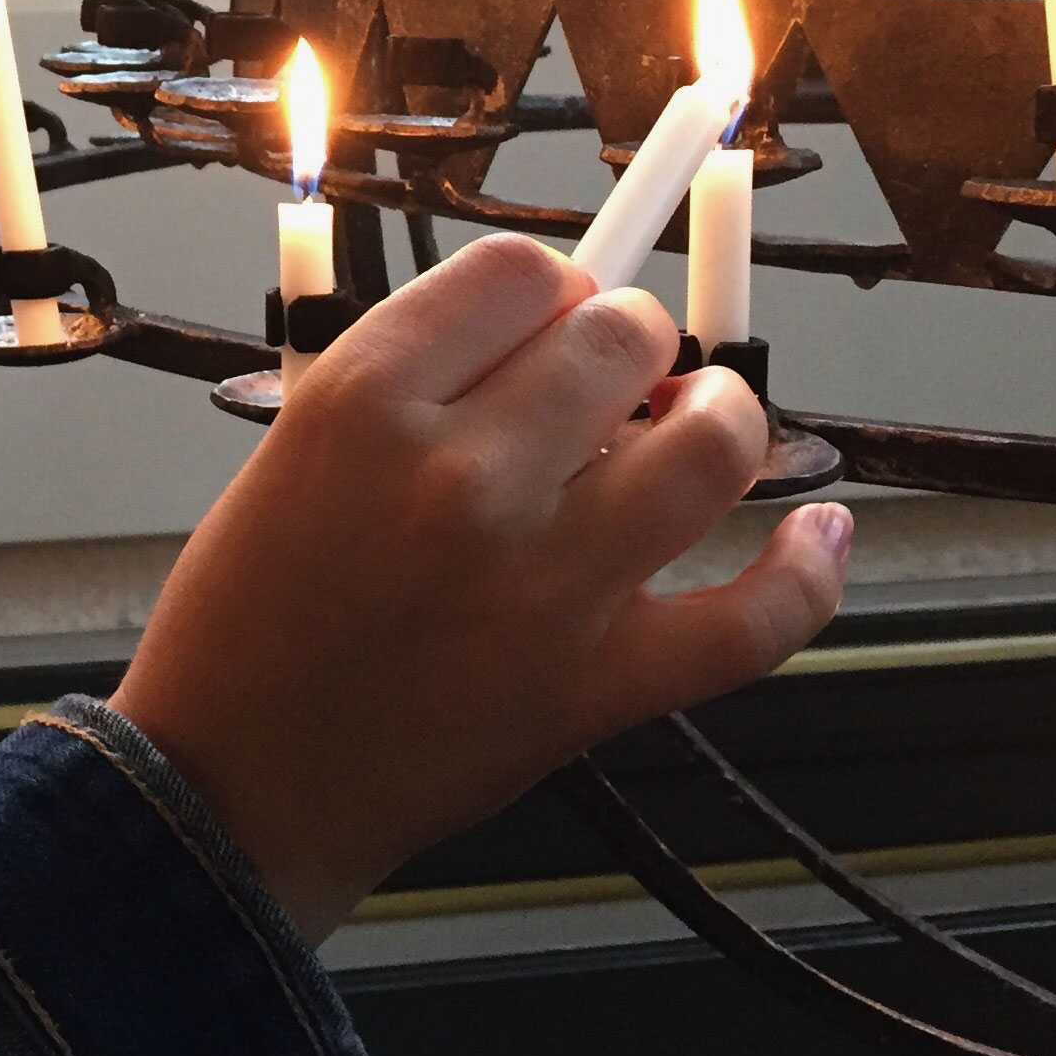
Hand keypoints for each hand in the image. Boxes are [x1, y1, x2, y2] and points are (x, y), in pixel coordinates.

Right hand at [110, 229, 850, 938]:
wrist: (235, 785)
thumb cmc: (249, 613)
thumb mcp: (293, 445)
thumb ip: (414, 376)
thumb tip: (561, 325)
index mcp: (364, 399)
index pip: (520, 270)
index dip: (549, 285)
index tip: (548, 319)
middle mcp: (462, 473)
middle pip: (618, 335)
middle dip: (627, 343)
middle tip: (608, 382)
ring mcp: (543, 580)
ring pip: (710, 446)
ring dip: (721, 415)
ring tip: (698, 424)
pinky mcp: (599, 684)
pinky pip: (753, 619)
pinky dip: (807, 572)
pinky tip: (821, 533)